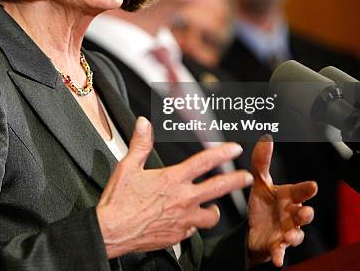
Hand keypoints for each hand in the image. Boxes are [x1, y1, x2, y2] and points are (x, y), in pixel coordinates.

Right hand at [96, 117, 252, 258]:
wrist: (112, 231)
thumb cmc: (119, 201)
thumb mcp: (128, 166)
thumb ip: (140, 143)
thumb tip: (144, 123)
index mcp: (172, 179)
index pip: (204, 162)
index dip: (222, 153)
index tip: (235, 149)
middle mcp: (182, 199)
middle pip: (218, 188)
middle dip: (236, 181)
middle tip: (247, 177)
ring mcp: (182, 219)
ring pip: (211, 216)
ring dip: (213, 211)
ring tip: (213, 209)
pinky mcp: (177, 236)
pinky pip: (192, 230)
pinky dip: (191, 225)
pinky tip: (185, 223)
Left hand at [247, 136, 317, 266]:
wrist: (254, 230)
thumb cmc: (263, 205)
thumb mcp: (259, 182)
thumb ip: (262, 161)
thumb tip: (266, 137)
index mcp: (288, 198)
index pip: (300, 191)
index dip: (305, 189)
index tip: (312, 185)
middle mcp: (291, 215)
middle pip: (303, 215)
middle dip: (306, 214)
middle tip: (305, 211)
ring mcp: (286, 232)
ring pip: (296, 234)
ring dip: (295, 235)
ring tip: (290, 235)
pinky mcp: (277, 246)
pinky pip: (281, 252)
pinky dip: (280, 255)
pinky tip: (278, 259)